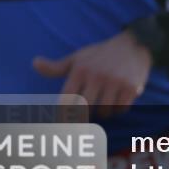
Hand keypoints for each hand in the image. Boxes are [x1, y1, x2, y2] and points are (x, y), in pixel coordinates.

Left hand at [33, 29, 152, 116]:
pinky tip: (118, 100)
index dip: (65, 116)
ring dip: (104, 112)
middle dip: (85, 116)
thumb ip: (56, 67)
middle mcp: (97, 75)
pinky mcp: (131, 86)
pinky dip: (118, 109)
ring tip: (105, 103)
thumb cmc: (100, 54)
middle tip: (87, 115)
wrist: (134, 44)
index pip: (66, 102)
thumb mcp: (78, 58)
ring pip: (104, 111)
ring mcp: (115, 82)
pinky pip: (121, 109)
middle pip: (85, 110)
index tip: (66, 124)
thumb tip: (34, 63)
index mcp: (80, 70)